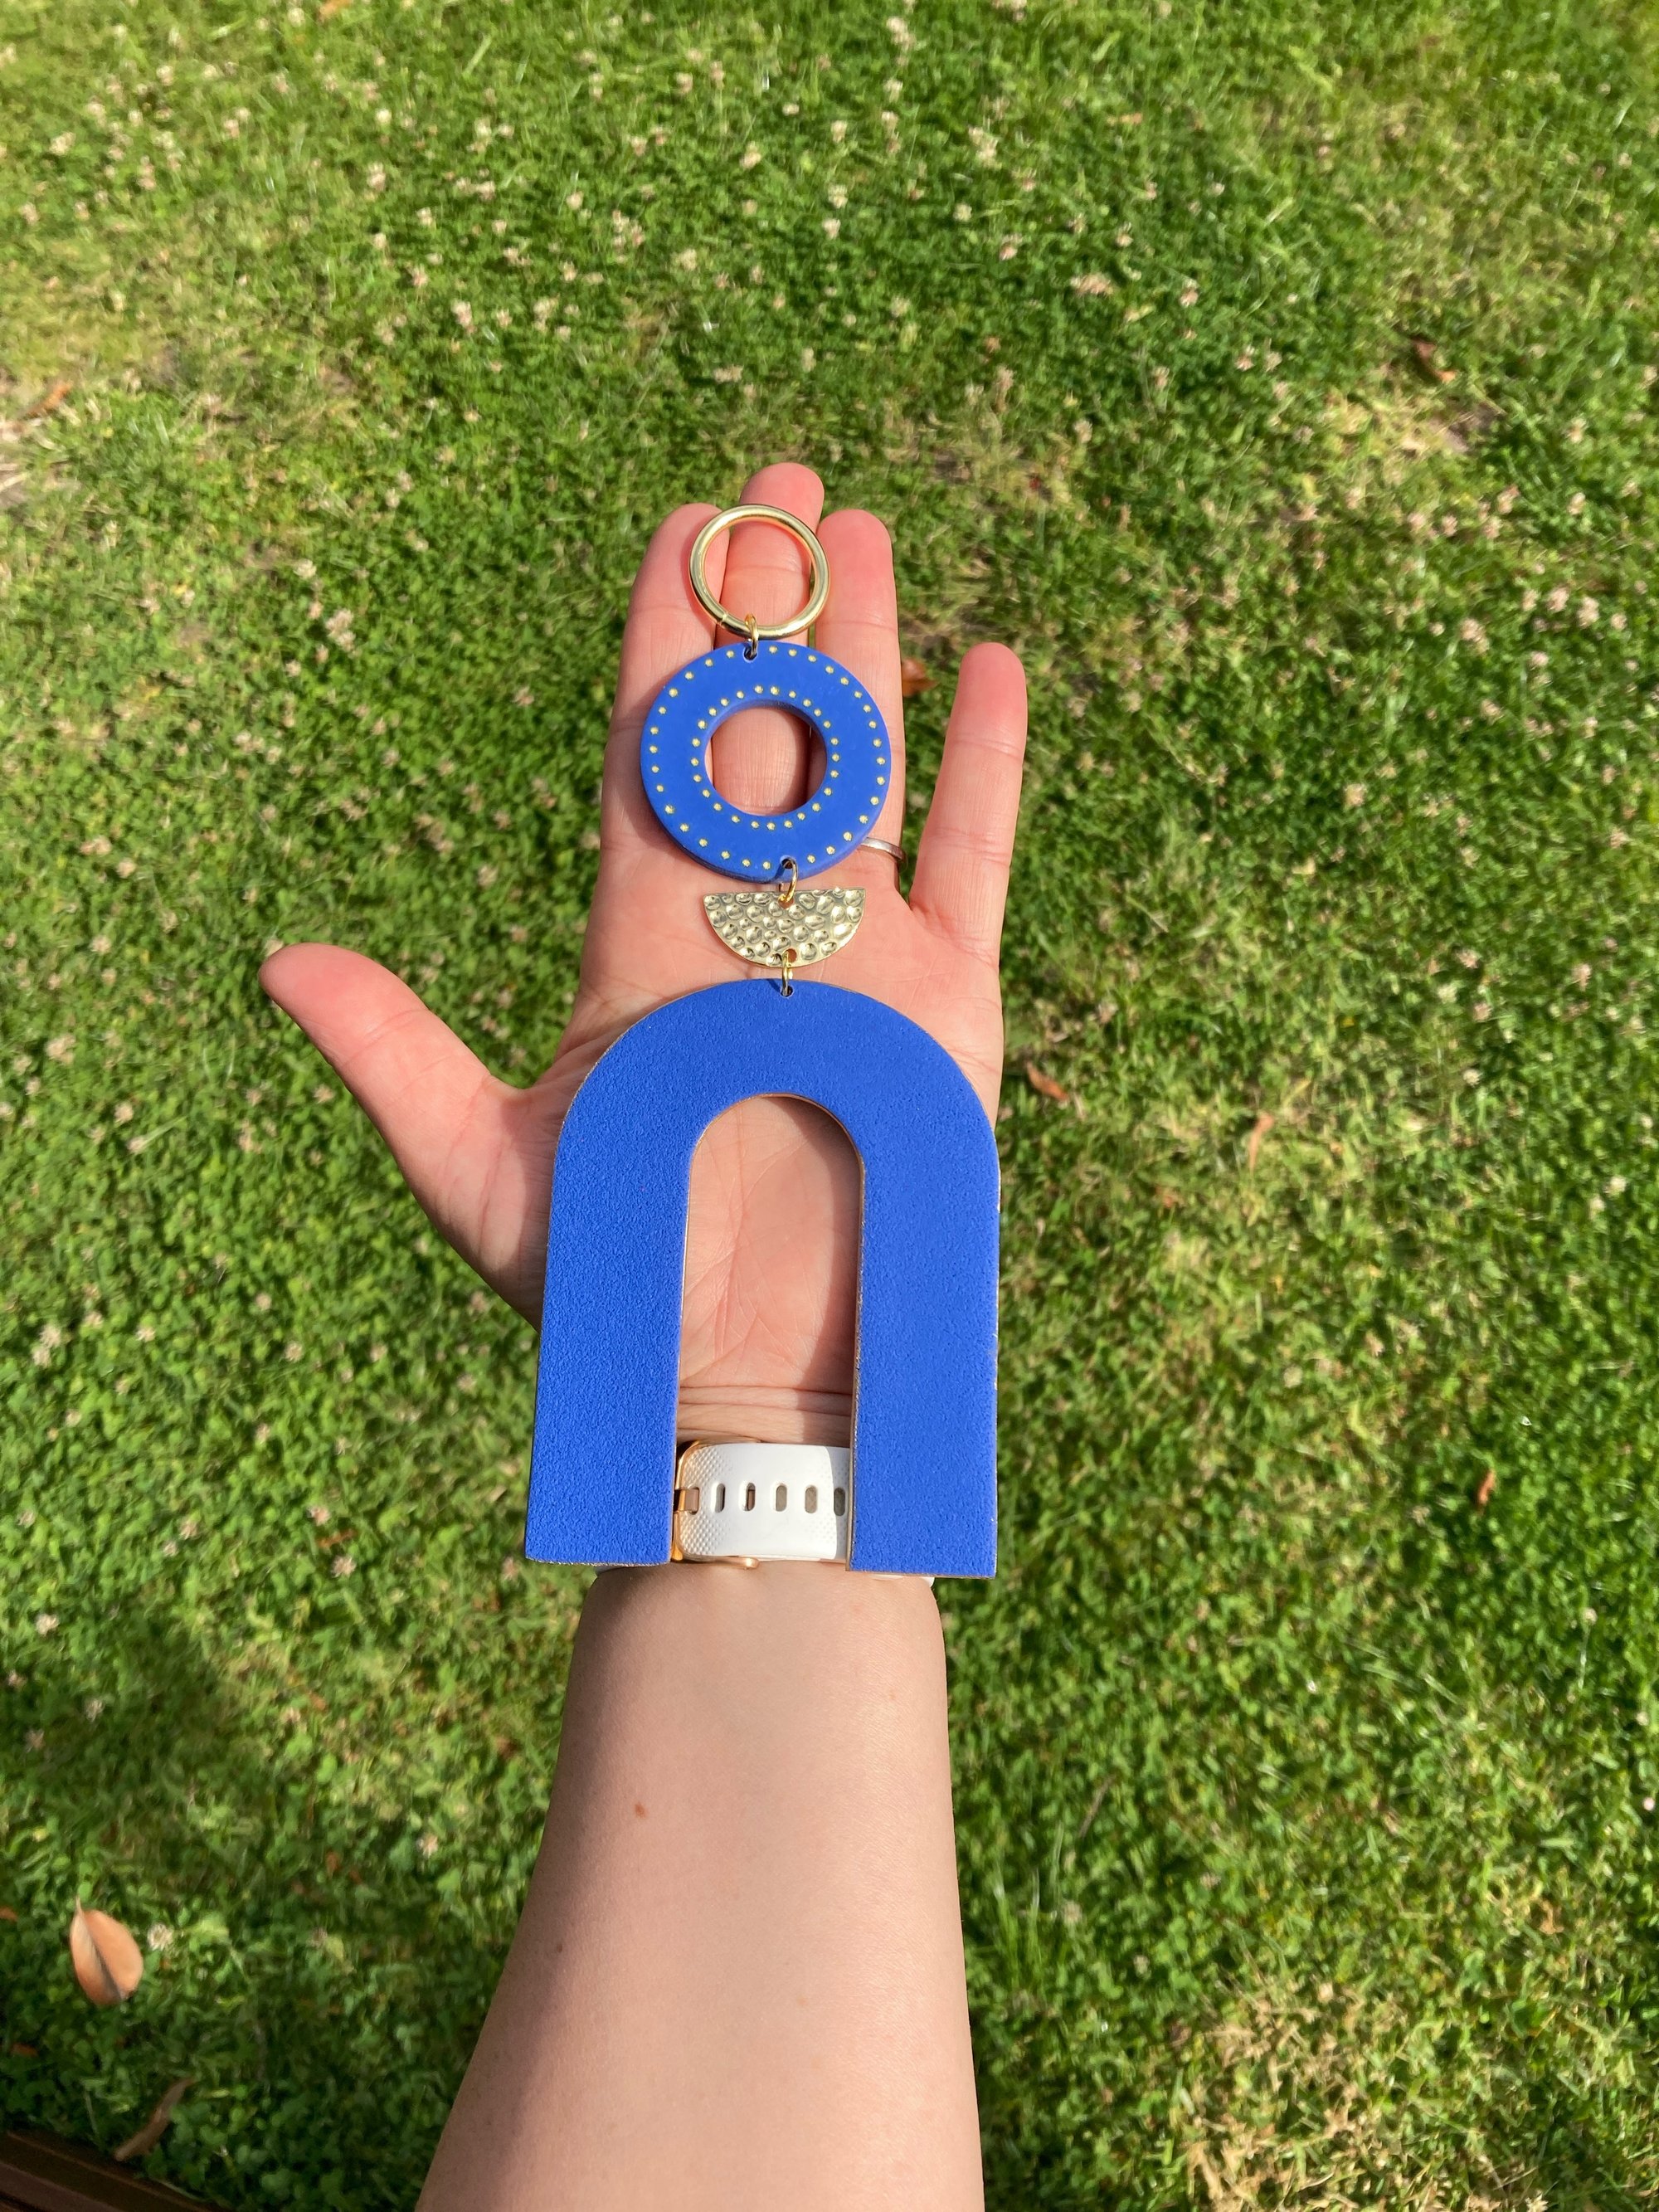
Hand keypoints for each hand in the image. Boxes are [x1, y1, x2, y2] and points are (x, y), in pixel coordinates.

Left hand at [262, 461, 1026, 1442]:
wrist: (756, 1377)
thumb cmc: (621, 1287)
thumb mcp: (486, 1169)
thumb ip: (393, 1056)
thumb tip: (276, 962)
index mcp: (643, 939)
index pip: (650, 755)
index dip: (663, 640)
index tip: (675, 527)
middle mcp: (752, 922)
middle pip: (759, 731)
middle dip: (765, 606)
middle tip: (771, 483)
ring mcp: (860, 950)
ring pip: (864, 763)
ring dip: (865, 647)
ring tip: (858, 529)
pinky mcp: (952, 999)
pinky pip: (975, 857)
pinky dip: (985, 764)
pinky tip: (990, 660)